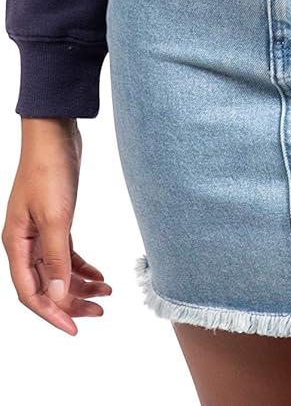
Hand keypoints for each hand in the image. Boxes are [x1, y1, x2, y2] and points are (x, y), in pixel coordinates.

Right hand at [2, 117, 111, 333]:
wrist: (55, 132)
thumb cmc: (49, 169)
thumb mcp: (55, 216)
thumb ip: (55, 258)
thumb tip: (55, 297)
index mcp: (16, 243)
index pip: (30, 292)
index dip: (51, 313)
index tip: (74, 328)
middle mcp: (24, 241)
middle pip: (44, 285)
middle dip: (70, 301)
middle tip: (98, 312)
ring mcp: (39, 231)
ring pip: (57, 270)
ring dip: (80, 284)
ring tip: (106, 293)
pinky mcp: (55, 219)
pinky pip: (66, 253)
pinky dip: (82, 265)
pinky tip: (99, 274)